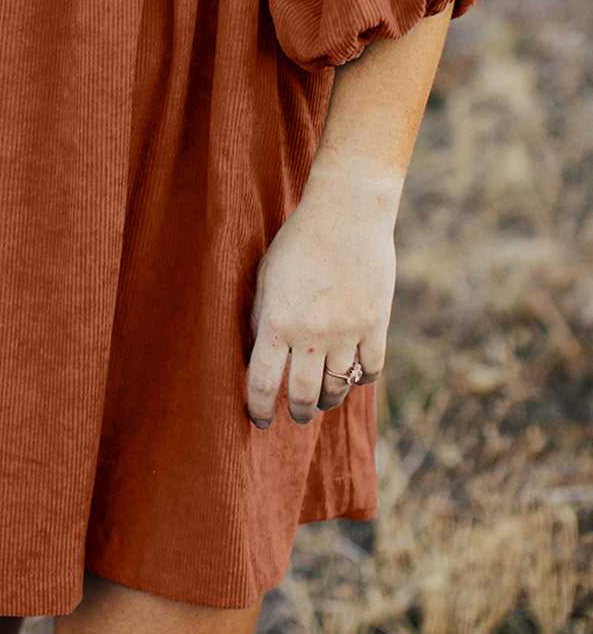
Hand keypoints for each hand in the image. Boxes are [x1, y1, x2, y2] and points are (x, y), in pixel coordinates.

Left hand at [245, 165, 399, 427]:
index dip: (257, 408)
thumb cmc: (298, 241)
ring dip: (327, 400)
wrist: (347, 214)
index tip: (259, 419)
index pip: (261, 383)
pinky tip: (353, 375)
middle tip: (296, 414)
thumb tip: (258, 351)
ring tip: (322, 399)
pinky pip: (371, 370)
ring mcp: (346, 333)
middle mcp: (310, 335)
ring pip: (337, 388)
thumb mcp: (266, 277)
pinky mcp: (376, 326)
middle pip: (302, 395)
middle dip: (296, 411)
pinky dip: (361, 379)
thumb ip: (261, 316)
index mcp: (276, 322)